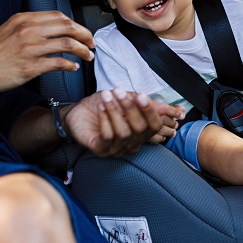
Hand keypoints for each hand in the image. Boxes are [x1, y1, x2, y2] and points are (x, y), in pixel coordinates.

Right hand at [0, 11, 94, 95]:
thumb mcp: (9, 30)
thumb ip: (29, 26)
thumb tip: (51, 28)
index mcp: (24, 19)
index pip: (59, 16)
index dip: (76, 24)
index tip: (82, 32)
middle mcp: (28, 31)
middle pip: (67, 27)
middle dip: (85, 35)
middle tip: (92, 43)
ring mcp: (30, 49)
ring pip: (67, 44)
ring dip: (82, 50)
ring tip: (88, 56)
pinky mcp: (30, 67)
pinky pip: (58, 63)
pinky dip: (70, 65)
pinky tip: (74, 67)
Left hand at [64, 87, 183, 157]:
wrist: (76, 113)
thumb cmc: (101, 106)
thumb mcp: (124, 100)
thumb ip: (142, 103)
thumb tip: (165, 105)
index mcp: (140, 132)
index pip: (154, 126)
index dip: (151, 112)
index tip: (142, 96)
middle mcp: (131, 143)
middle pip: (140, 129)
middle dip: (131, 108)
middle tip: (120, 91)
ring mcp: (116, 149)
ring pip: (124, 132)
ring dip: (115, 111)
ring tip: (106, 96)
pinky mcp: (101, 150)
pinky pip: (108, 137)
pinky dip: (105, 119)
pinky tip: (100, 107)